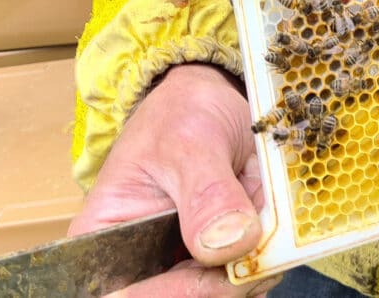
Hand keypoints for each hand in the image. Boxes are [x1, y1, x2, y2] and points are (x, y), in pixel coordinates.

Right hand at [68, 63, 277, 296]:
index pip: (127, 294)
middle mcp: (139, 262)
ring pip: (216, 294)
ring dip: (251, 272)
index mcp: (106, 237)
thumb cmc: (182, 114)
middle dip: (226, 285)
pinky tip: (273, 235)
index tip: (222, 274)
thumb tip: (227, 243)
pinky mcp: (216, 262)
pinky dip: (265, 262)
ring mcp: (180, 266)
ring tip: (267, 226)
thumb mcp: (192, 141)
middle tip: (263, 251)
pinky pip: (242, 279)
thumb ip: (207, 192)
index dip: (177, 295)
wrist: (212, 100)